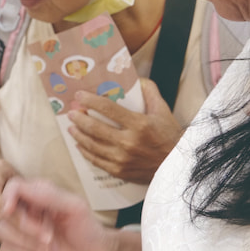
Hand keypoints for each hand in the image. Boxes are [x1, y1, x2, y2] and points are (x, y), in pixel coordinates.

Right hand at [0, 178, 115, 250]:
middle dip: (26, 227)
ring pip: (1, 232)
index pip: (12, 188)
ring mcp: (20, 232)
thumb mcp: (75, 206)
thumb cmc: (87, 230)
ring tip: (47, 248)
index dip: (6, 197)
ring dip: (26, 243)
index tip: (9, 209)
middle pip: (4, 213)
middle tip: (49, 236)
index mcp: (38, 194)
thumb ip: (48, 194)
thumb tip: (16, 191)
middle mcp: (25, 211)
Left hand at [66, 78, 182, 184]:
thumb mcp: (163, 110)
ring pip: (92, 145)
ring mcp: (122, 159)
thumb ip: (149, 92)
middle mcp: (128, 142)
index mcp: (139, 125)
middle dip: (79, 118)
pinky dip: (85, 151)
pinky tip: (79, 144)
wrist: (178, 166)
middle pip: (95, 128)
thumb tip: (135, 78)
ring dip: (78, 134)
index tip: (79, 95)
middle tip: (71, 112)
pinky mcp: (119, 171)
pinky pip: (96, 160)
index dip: (90, 100)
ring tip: (71, 126)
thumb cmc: (170, 136)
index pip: (108, 109)